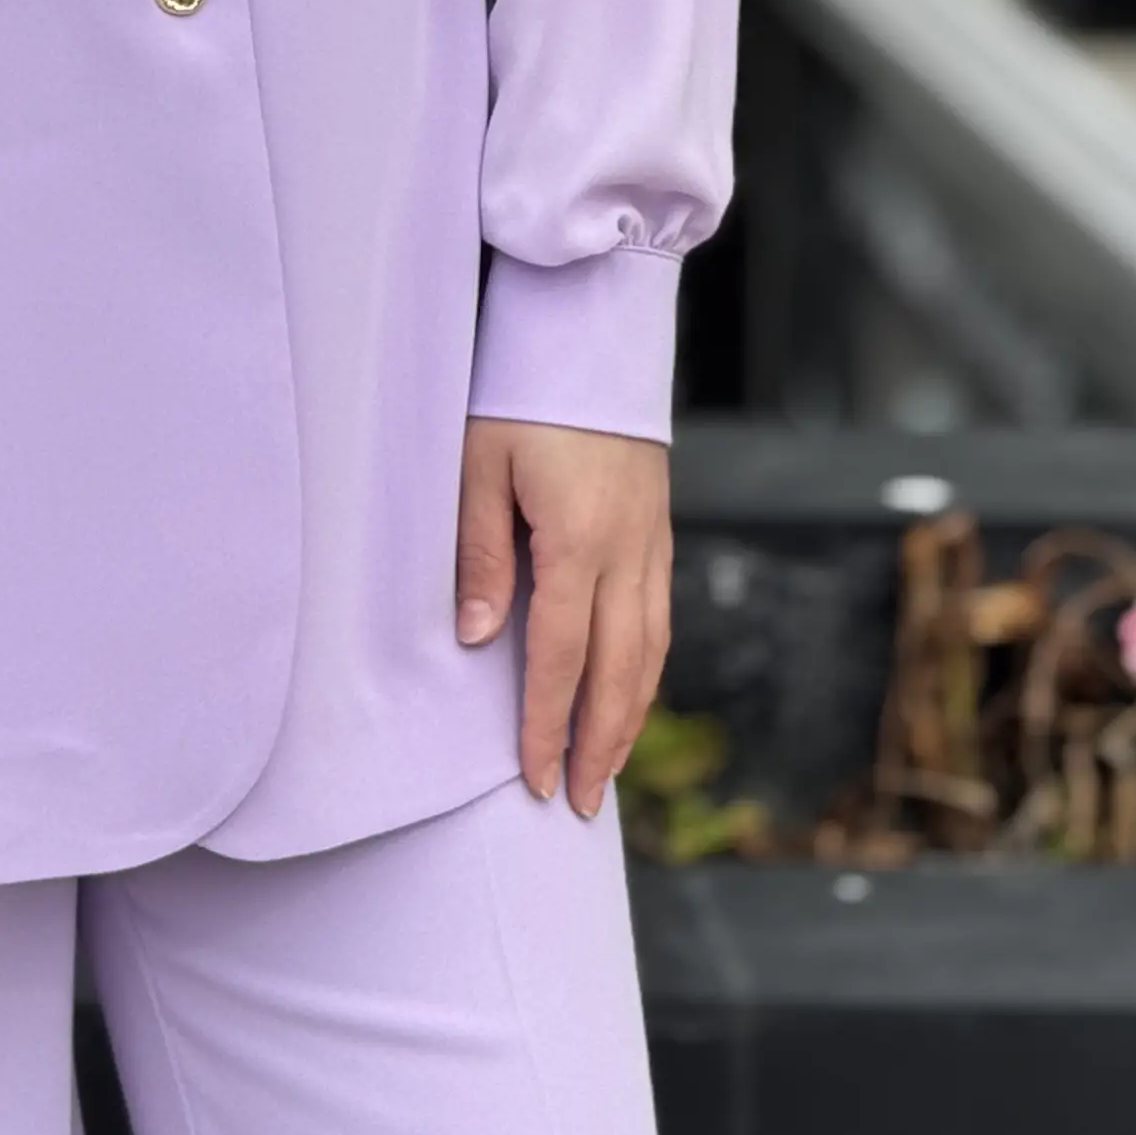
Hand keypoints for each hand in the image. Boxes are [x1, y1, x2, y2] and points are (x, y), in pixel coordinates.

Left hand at [454, 420, 671, 815]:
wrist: (591, 332)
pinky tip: (630, 692)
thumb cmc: (520, 393)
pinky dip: (647, 668)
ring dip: (629, 715)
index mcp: (580, 540)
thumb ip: (479, 553)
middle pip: (618, 670)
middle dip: (599, 743)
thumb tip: (475, 638)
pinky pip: (660, 616)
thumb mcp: (478, 464)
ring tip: (605, 767)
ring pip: (650, 649)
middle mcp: (629, 550)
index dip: (547, 724)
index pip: (561, 657)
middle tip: (576, 802)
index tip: (534, 778)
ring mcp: (652, 540)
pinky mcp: (659, 528)